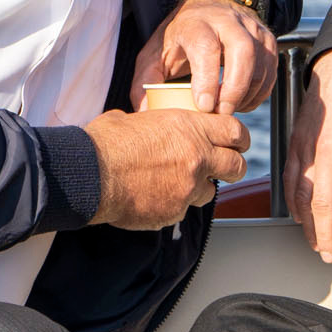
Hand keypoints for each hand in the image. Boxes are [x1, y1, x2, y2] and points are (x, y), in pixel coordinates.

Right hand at [86, 108, 248, 229]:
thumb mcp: (135, 119)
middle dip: (233, 168)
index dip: (240, 138)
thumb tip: (150, 126)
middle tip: (225, 168)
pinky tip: (152, 196)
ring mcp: (187, 189)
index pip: (235, 132)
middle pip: (236, 167)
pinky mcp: (173, 212)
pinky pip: (181, 210)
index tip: (237, 143)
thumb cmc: (107, 143)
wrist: (91, 174)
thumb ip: (155, 125)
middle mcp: (196, 158)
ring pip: (209, 192)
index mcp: (189, 129)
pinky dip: (172, 204)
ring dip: (198, 188)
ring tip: (177, 183)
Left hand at [131, 0, 278, 114]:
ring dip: (247, 93)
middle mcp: (227, 21)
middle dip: (235, 88)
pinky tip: (241, 101)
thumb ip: (145, 82)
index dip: (207, 78)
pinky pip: (271, 71)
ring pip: (261, 63)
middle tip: (222, 113)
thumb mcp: (154, 54)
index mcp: (195, 23)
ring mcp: (251, 28)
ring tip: (228, 109)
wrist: (206, 8)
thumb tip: (144, 112)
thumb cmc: (179, 37)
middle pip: (242, 51)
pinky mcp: (267, 39)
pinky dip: (259, 92)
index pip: (206, 47)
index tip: (203, 105)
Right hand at [286, 48, 331, 262]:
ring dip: (308, 223)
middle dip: (326, 235)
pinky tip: (298, 214)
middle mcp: (325, 152)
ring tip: (316, 243)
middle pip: (322, 204)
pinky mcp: (295, 142)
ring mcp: (306, 148)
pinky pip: (289, 177)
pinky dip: (291, 200)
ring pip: (301, 195)